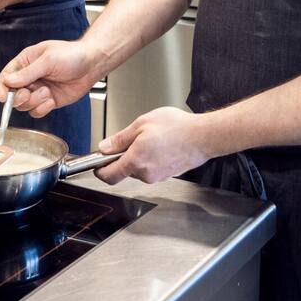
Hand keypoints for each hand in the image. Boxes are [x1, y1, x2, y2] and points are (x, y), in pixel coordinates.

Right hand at [0, 40, 103, 117]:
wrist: (92, 65)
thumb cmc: (72, 55)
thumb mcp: (48, 60)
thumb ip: (28, 72)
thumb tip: (8, 81)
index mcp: (26, 62)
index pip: (6, 76)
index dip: (2, 88)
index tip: (3, 97)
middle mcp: (29, 77)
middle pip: (13, 95)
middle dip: (20, 97)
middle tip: (29, 93)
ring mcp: (38, 90)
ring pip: (24, 105)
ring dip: (35, 102)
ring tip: (47, 92)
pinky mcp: (47, 101)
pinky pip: (36, 112)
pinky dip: (43, 109)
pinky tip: (52, 100)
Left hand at [96, 107, 211, 185]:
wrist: (202, 136)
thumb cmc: (176, 128)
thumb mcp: (142, 124)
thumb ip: (120, 139)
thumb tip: (105, 147)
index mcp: (135, 161)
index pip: (108, 176)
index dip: (99, 169)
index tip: (97, 163)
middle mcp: (145, 174)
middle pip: (124, 170)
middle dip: (124, 156)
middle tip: (132, 138)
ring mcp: (157, 176)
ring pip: (139, 169)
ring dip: (139, 156)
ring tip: (151, 138)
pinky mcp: (167, 175)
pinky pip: (152, 168)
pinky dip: (152, 158)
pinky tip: (161, 144)